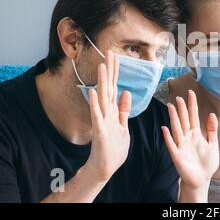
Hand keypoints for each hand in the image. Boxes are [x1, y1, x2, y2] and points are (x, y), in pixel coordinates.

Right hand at [82, 51, 131, 182]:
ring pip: (102, 97)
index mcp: (113, 111)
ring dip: (102, 82)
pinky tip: (92, 91)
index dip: (116, 72)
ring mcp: (102, 120)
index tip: (116, 56)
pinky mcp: (99, 130)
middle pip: (109, 87)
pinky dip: (94, 103)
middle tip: (109, 52)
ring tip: (102, 66)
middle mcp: (106, 112)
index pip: (115, 87)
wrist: (105, 167)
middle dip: (110, 71)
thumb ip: (123, 110)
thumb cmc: (114, 148)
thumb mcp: (123, 126)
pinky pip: (97, 115)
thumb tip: (126, 93)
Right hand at [162, 90, 219, 191]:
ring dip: (173, 118)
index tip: (191, 92)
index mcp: (196, 134)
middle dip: (181, 109)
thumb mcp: (213, 144)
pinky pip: (171, 145)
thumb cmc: (207, 163)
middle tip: (178, 96)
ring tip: (170, 107)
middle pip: (183, 120)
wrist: (202, 179)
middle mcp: (187, 137)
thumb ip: (212, 130)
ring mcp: (181, 146)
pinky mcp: (177, 156)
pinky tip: (164, 128)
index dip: (192, 105)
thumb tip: (212, 114)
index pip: (193, 116)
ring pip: (177, 129)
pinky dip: (168, 137)